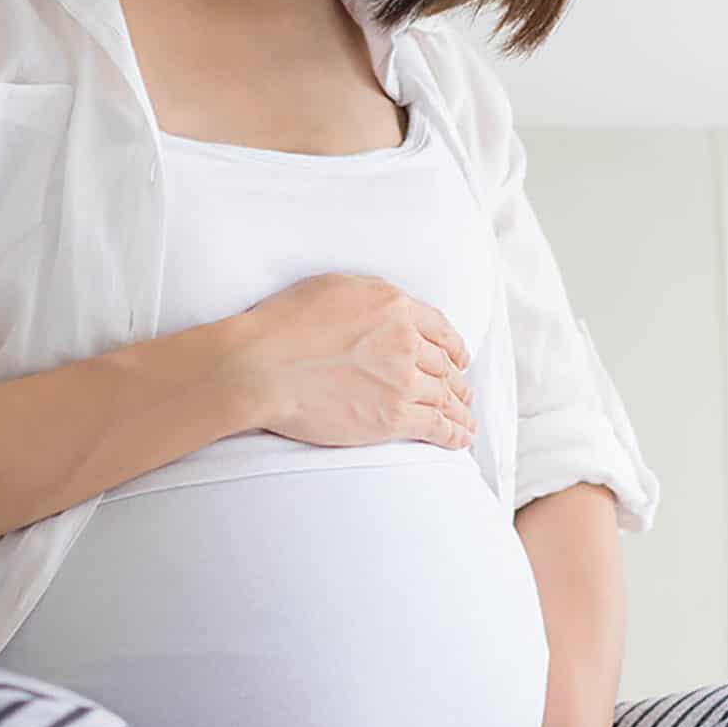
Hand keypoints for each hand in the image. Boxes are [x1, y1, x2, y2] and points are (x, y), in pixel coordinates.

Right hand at [230, 273, 475, 449]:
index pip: (440, 330)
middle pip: (444, 366)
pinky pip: (436, 427)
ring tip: (466, 420)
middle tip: (462, 393)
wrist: (261, 367)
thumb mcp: (335, 287)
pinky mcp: (393, 418)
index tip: (458, 358)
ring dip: (460, 410)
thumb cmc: (284, 324)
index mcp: (396, 307)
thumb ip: (373, 295)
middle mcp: (407, 343)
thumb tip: (391, 308)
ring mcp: (403, 382)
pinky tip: (460, 439)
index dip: (454, 347)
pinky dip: (454, 434)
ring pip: (445, 397)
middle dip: (457, 381)